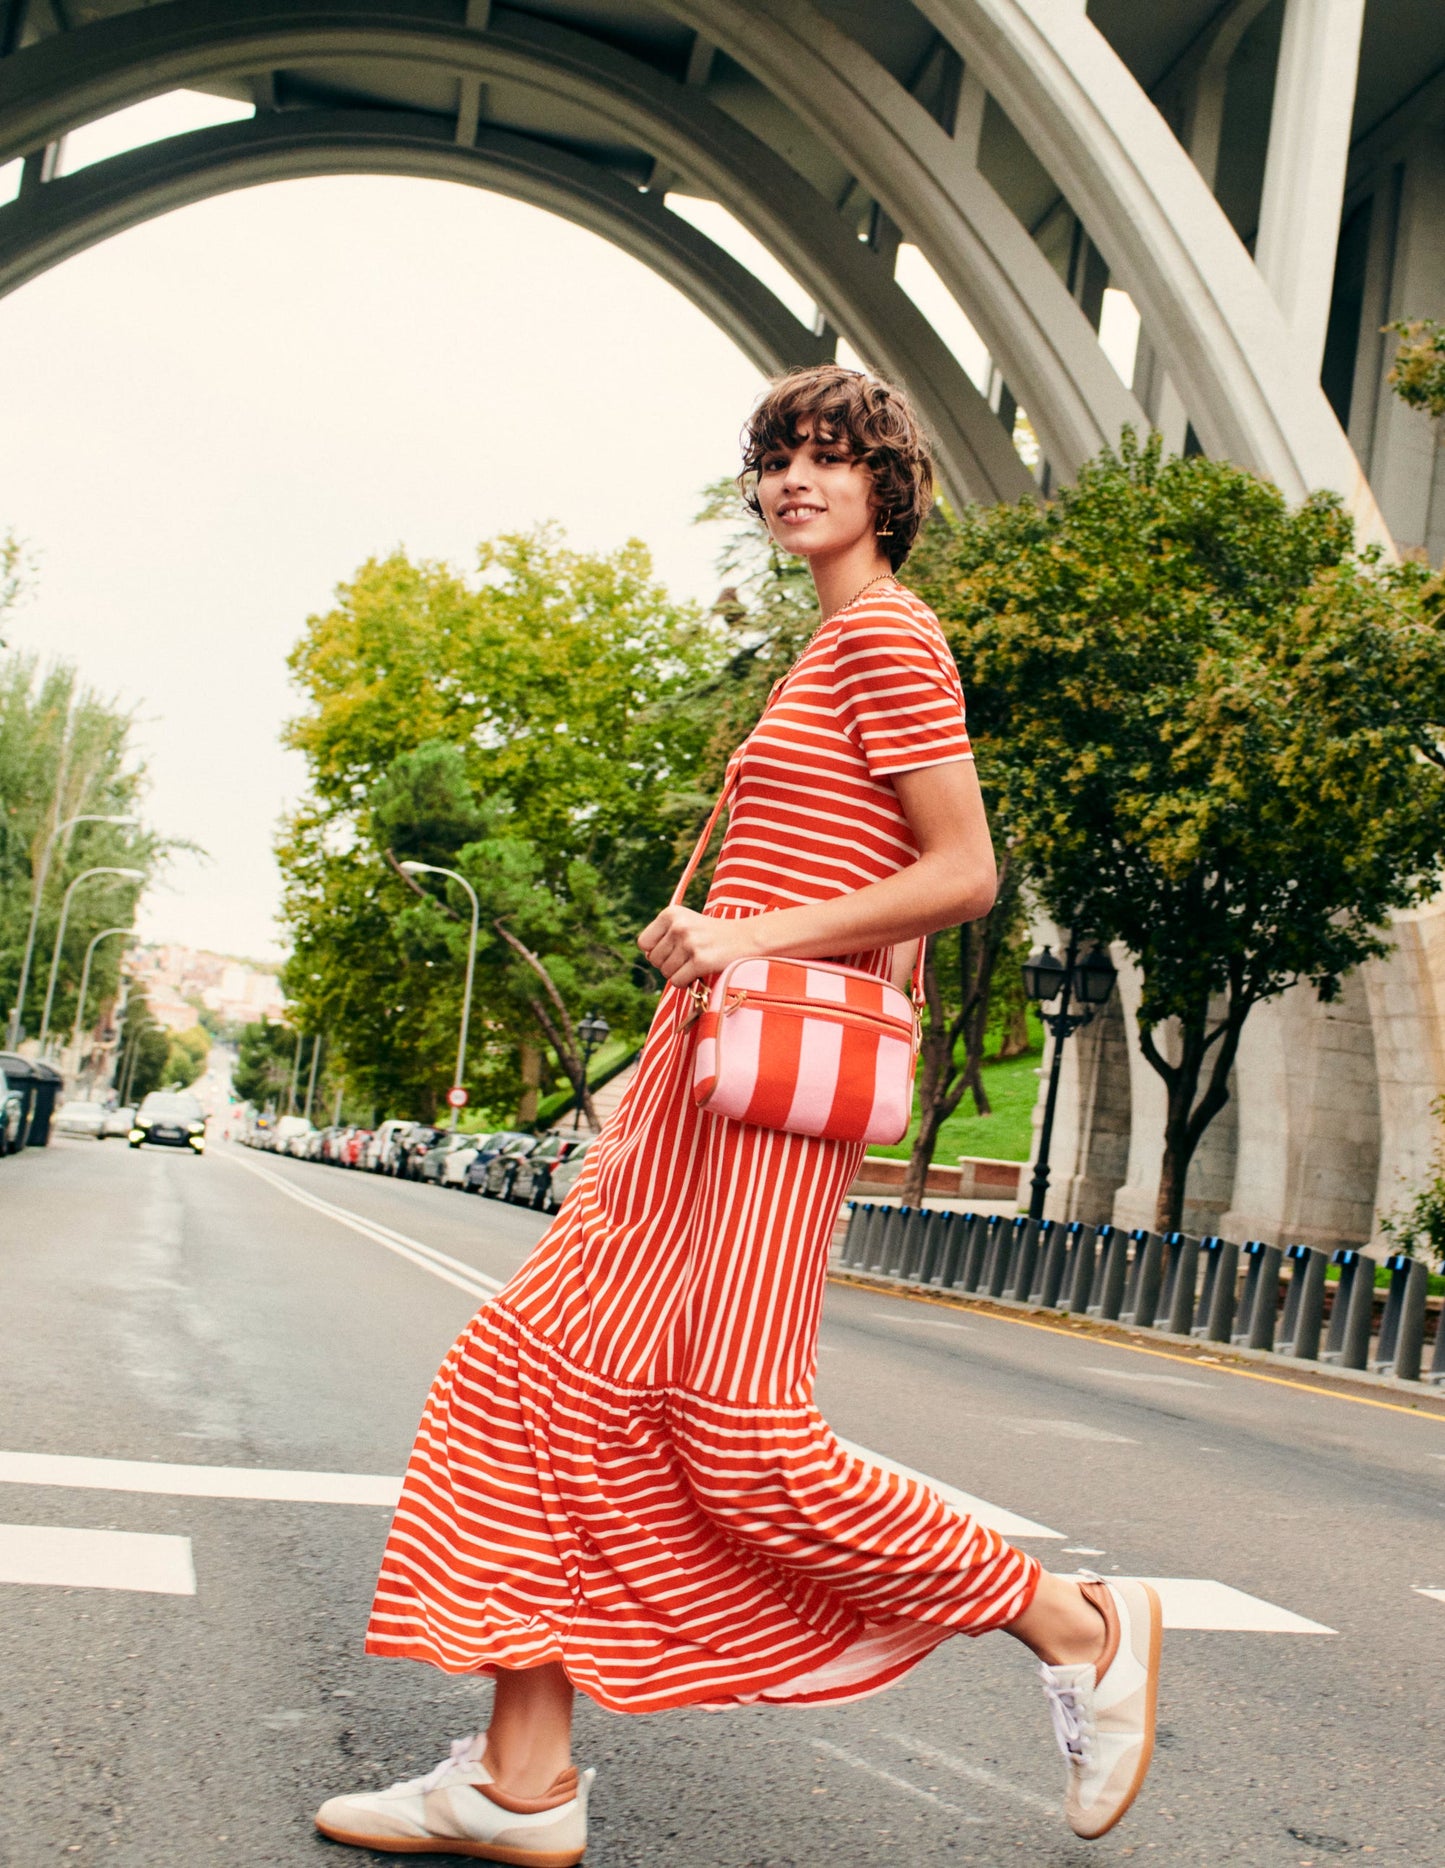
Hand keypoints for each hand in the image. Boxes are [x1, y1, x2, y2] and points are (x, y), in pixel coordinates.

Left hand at [637, 906, 756, 987]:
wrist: (746, 938)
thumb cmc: (711, 934)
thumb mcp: (685, 923)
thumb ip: (663, 936)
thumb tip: (647, 956)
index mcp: (671, 913)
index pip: (643, 943)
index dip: (655, 951)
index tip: (673, 949)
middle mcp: (678, 926)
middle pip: (654, 960)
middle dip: (668, 964)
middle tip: (688, 957)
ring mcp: (690, 943)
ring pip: (665, 972)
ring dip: (678, 973)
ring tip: (695, 962)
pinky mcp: (700, 961)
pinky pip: (678, 982)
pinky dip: (686, 982)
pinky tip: (699, 972)